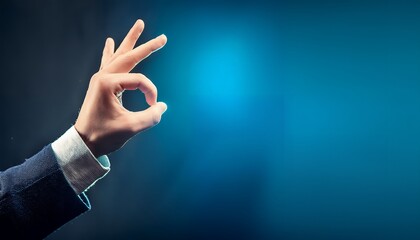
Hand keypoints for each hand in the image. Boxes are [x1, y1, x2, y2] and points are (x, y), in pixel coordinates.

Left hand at [74, 19, 166, 156]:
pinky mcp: (100, 84)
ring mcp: (100, 79)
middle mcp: (103, 77)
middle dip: (147, 47)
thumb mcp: (131, 128)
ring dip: (130, 42)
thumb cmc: (104, 135)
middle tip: (163, 37)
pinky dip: (111, 52)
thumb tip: (162, 106)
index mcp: (108, 84)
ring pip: (119, 55)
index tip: (153, 105)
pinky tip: (110, 41)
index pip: (139, 81)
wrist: (84, 143)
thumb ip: (151, 116)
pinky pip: (108, 63)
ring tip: (139, 26)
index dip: (151, 92)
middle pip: (129, 56)